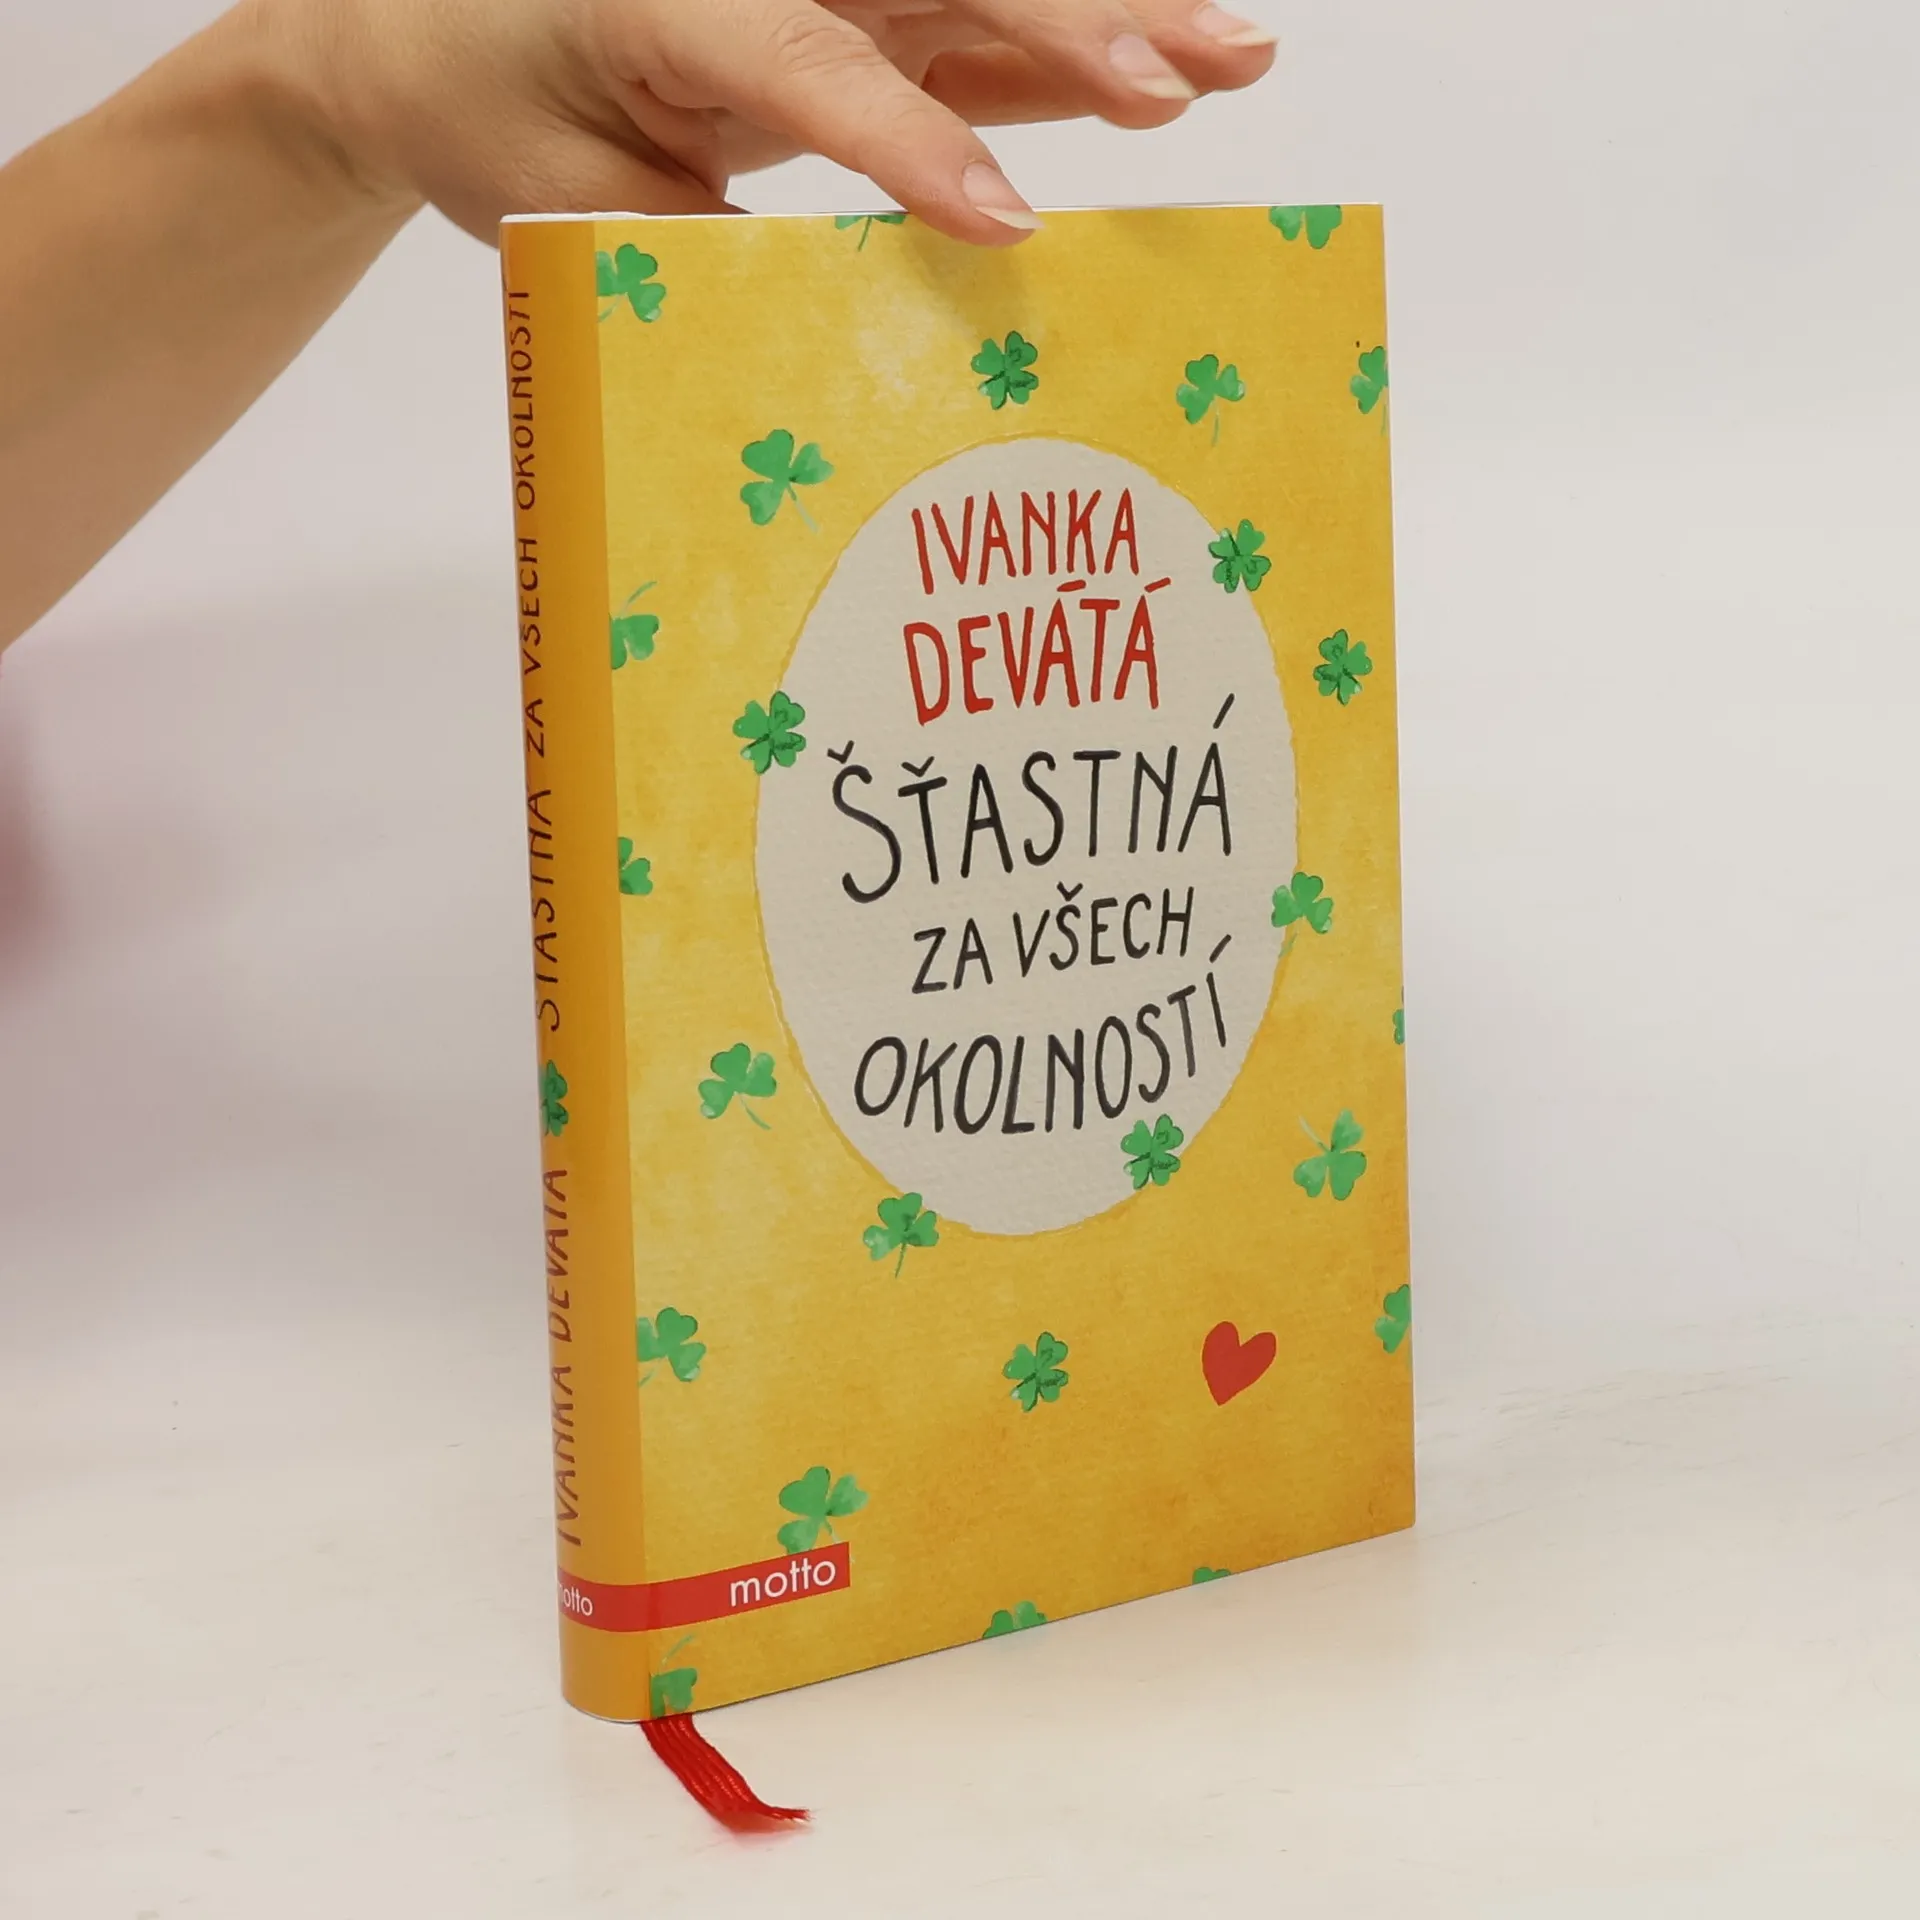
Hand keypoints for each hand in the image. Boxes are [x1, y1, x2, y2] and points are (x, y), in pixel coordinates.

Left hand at [263, 0, 1276, 243]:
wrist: (437, 39)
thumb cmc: (494, 119)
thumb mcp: (567, 211)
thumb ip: (694, 238)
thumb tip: (835, 297)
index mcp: (667, 2)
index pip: (812, 60)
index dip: (914, 142)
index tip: (1003, 224)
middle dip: (1070, 31)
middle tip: (1178, 85)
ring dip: (1112, 21)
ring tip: (1232, 60)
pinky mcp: (850, 15)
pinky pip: (972, 32)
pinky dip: (1064, 56)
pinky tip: (1162, 67)